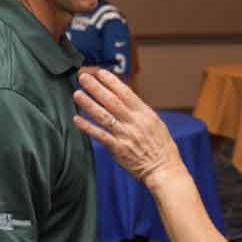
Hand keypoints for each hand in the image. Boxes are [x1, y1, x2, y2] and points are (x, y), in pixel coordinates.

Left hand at [73, 70, 184, 185]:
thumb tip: (126, 97)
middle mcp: (134, 122)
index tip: (100, 72)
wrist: (164, 169)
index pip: (126, 93)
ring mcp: (125, 135)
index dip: (111, 81)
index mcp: (145, 113)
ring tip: (77, 94)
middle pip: (112, 101)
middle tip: (83, 77)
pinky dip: (88, 127)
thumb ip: (140, 111)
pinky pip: (100, 136)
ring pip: (104, 116)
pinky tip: (77, 119)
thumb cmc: (161, 146)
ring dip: (89, 104)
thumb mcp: (156, 123)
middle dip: (96, 87)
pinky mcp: (118, 149)